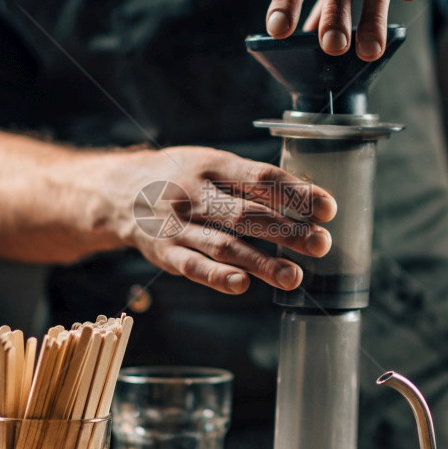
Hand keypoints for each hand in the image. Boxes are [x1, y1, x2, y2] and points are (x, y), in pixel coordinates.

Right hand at [92, 146, 335, 295]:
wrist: (119, 192)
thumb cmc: (181, 177)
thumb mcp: (211, 163)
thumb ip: (250, 180)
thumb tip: (307, 199)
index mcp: (212, 165)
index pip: (261, 177)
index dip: (297, 193)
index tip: (328, 208)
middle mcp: (194, 193)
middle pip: (246, 213)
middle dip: (288, 231)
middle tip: (321, 244)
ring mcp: (177, 224)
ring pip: (224, 244)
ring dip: (262, 262)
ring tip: (294, 276)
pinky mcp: (164, 253)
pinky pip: (192, 266)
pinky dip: (217, 277)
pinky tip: (243, 285)